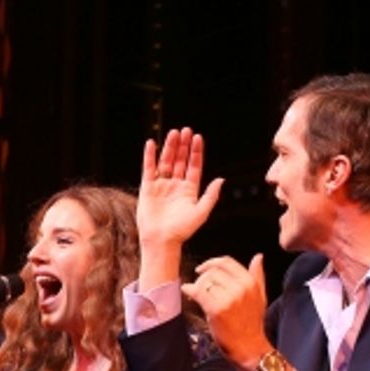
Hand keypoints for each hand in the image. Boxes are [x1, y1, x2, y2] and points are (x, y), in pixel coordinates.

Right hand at [137, 127, 223, 248]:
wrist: (161, 241)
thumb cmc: (182, 230)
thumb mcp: (201, 212)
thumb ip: (211, 195)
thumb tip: (221, 179)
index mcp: (189, 190)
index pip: (194, 166)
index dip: (196, 152)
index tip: (197, 138)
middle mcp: (175, 185)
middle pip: (180, 160)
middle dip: (183, 146)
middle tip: (186, 130)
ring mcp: (161, 185)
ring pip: (166, 161)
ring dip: (169, 147)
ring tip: (173, 133)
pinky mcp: (148, 188)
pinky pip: (149, 168)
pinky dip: (150, 156)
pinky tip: (152, 144)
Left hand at [182, 254, 273, 369]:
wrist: (249, 346)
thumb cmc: (251, 323)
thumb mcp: (259, 296)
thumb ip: (257, 275)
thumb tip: (258, 257)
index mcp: (250, 282)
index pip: (227, 262)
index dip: (211, 263)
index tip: (202, 269)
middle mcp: (241, 287)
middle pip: (213, 271)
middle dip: (202, 278)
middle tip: (199, 287)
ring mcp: (229, 298)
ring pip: (205, 282)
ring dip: (197, 287)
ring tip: (197, 296)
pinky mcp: (217, 309)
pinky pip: (199, 292)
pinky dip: (190, 291)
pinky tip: (188, 292)